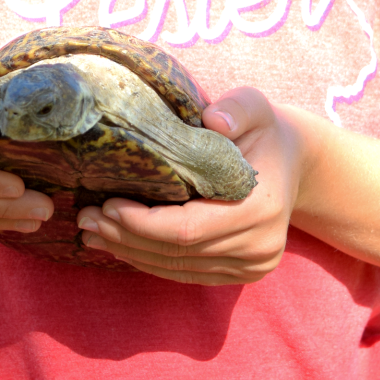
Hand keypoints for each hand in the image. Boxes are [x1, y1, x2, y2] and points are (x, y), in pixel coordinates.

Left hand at [76, 88, 301, 284]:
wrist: (294, 164)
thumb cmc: (263, 130)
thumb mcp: (254, 106)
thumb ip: (237, 109)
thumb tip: (213, 121)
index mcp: (261, 208)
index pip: (188, 229)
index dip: (142, 223)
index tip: (108, 205)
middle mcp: (260, 247)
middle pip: (178, 252)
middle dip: (126, 237)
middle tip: (85, 219)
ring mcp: (253, 266)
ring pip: (178, 267)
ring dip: (131, 252)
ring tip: (92, 233)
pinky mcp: (242, 273)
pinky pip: (186, 272)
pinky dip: (150, 261)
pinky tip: (120, 245)